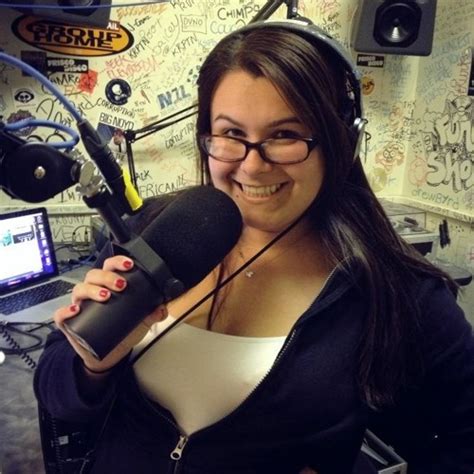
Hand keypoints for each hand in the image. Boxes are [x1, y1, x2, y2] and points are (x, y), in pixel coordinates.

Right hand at [54, 255, 167, 373]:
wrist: (108, 355)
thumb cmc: (121, 331)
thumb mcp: (140, 322)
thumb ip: (152, 313)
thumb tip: (162, 307)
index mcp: (108, 286)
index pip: (109, 267)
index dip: (117, 262)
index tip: (129, 265)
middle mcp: (92, 292)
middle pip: (94, 275)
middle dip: (107, 276)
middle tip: (121, 285)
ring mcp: (80, 306)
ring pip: (79, 289)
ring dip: (92, 290)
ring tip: (106, 296)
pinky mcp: (69, 323)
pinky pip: (61, 314)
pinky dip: (66, 311)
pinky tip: (76, 310)